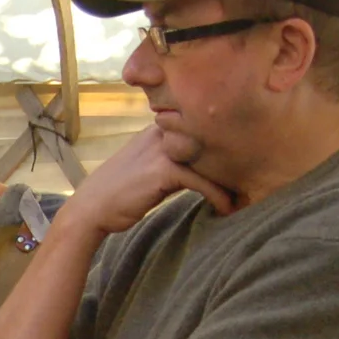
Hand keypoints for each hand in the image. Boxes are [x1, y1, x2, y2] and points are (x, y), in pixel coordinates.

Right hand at [56, 126, 234, 241]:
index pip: (198, 130)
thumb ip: (170, 160)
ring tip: (244, 195)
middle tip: (249, 178)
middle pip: (208, 140)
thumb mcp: (144, 168)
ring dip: (229, 179)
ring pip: (209, 159)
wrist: (89, 210)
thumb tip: (197, 167)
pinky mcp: (164, 170)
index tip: (237, 165)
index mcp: (156, 129)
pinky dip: (218, 196)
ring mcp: (162, 149)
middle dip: (230, 160)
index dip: (219, 147)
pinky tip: (227, 208)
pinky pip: (202, 181)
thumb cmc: (115, 194)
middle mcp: (160, 133)